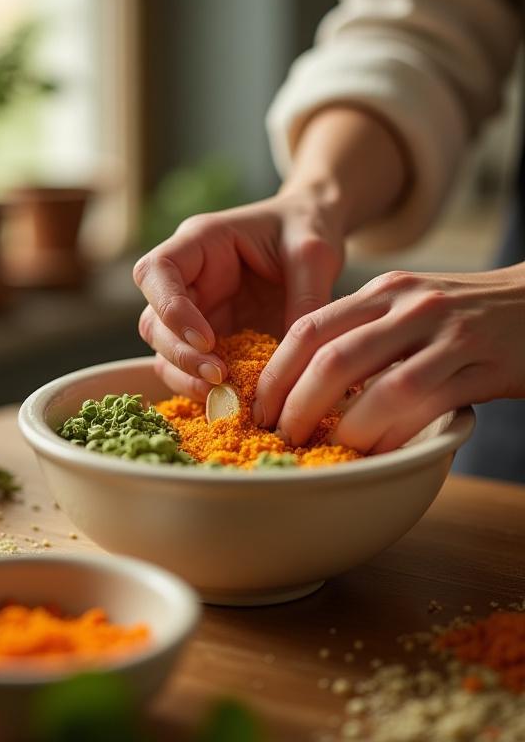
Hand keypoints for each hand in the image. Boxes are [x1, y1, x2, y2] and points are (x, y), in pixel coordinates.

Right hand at [133, 188, 344, 399]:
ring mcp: (197, 308)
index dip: (170, 309)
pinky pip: (192, 367)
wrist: (313, 229)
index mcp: (201, 241)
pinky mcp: (211, 336)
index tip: (207, 339)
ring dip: (186, 376)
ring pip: (165, 350)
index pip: (157, 271)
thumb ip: (305, 300)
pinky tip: (234, 398)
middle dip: (179, 355)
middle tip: (219, 377)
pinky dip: (205, 386)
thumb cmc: (307, 228)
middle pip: (153, 320)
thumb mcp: (315, 256)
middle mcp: (188, 277)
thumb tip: (295, 360)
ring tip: (226, 395)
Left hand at [254, 265, 524, 452]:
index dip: (276, 373)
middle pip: (332, 358)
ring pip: (379, 386)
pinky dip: (393, 433)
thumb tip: (305, 381)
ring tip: (327, 447)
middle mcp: (409, 306)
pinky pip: (425, 406)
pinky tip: (377, 450)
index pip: (310, 328)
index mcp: (383, 291)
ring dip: (344, 427)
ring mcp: (446, 335)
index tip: (260, 406)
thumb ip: (362, 331)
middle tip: (283, 436)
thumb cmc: (462, 314)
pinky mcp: (481, 366)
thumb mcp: (407, 305)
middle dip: (297, 405)